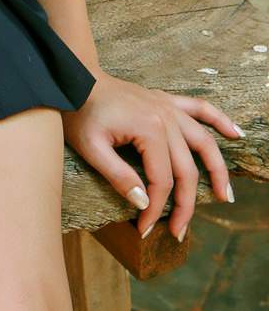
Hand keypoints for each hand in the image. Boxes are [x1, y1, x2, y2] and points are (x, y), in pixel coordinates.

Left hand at [61, 70, 242, 241]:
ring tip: (227, 197)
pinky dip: (219, 120)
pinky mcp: (166, 101)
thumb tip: (144, 203)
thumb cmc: (81, 112)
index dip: (155, 209)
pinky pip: (200, 108)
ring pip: (204, 143)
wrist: (76, 79)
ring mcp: (168, 107)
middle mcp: (165, 117)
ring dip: (218, 170)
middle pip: (186, 170)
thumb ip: (118, 176)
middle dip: (184, 205)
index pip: (161, 181)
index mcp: (149, 129)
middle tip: (178, 233)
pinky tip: (236, 134)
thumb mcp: (91, 148)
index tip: (143, 230)